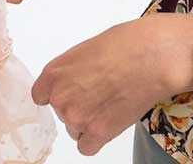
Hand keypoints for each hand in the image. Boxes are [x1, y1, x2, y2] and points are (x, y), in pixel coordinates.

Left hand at [32, 12, 192, 154]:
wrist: (152, 57)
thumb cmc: (125, 45)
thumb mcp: (86, 49)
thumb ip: (71, 70)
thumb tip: (76, 82)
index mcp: (54, 73)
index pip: (40, 95)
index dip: (59, 93)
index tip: (71, 92)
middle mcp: (60, 98)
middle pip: (62, 112)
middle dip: (79, 105)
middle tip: (102, 92)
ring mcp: (78, 117)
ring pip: (75, 129)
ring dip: (89, 122)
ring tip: (111, 103)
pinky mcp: (98, 133)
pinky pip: (86, 147)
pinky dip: (96, 139)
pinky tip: (109, 123)